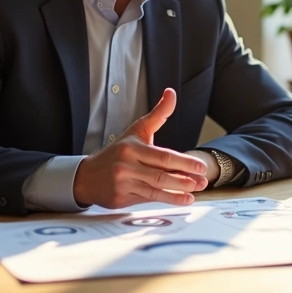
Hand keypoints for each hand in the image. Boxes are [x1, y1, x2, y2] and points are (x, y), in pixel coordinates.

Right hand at [72, 88, 208, 207]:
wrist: (87, 176)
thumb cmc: (117, 152)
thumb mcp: (137, 131)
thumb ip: (158, 114)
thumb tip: (171, 93)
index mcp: (132, 148)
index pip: (163, 157)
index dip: (184, 163)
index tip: (201, 167)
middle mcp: (126, 166)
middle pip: (161, 175)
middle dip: (185, 179)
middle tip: (204, 180)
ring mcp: (123, 183)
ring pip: (156, 189)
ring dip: (179, 191)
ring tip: (196, 191)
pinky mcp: (120, 198)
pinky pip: (148, 199)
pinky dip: (168, 199)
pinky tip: (183, 199)